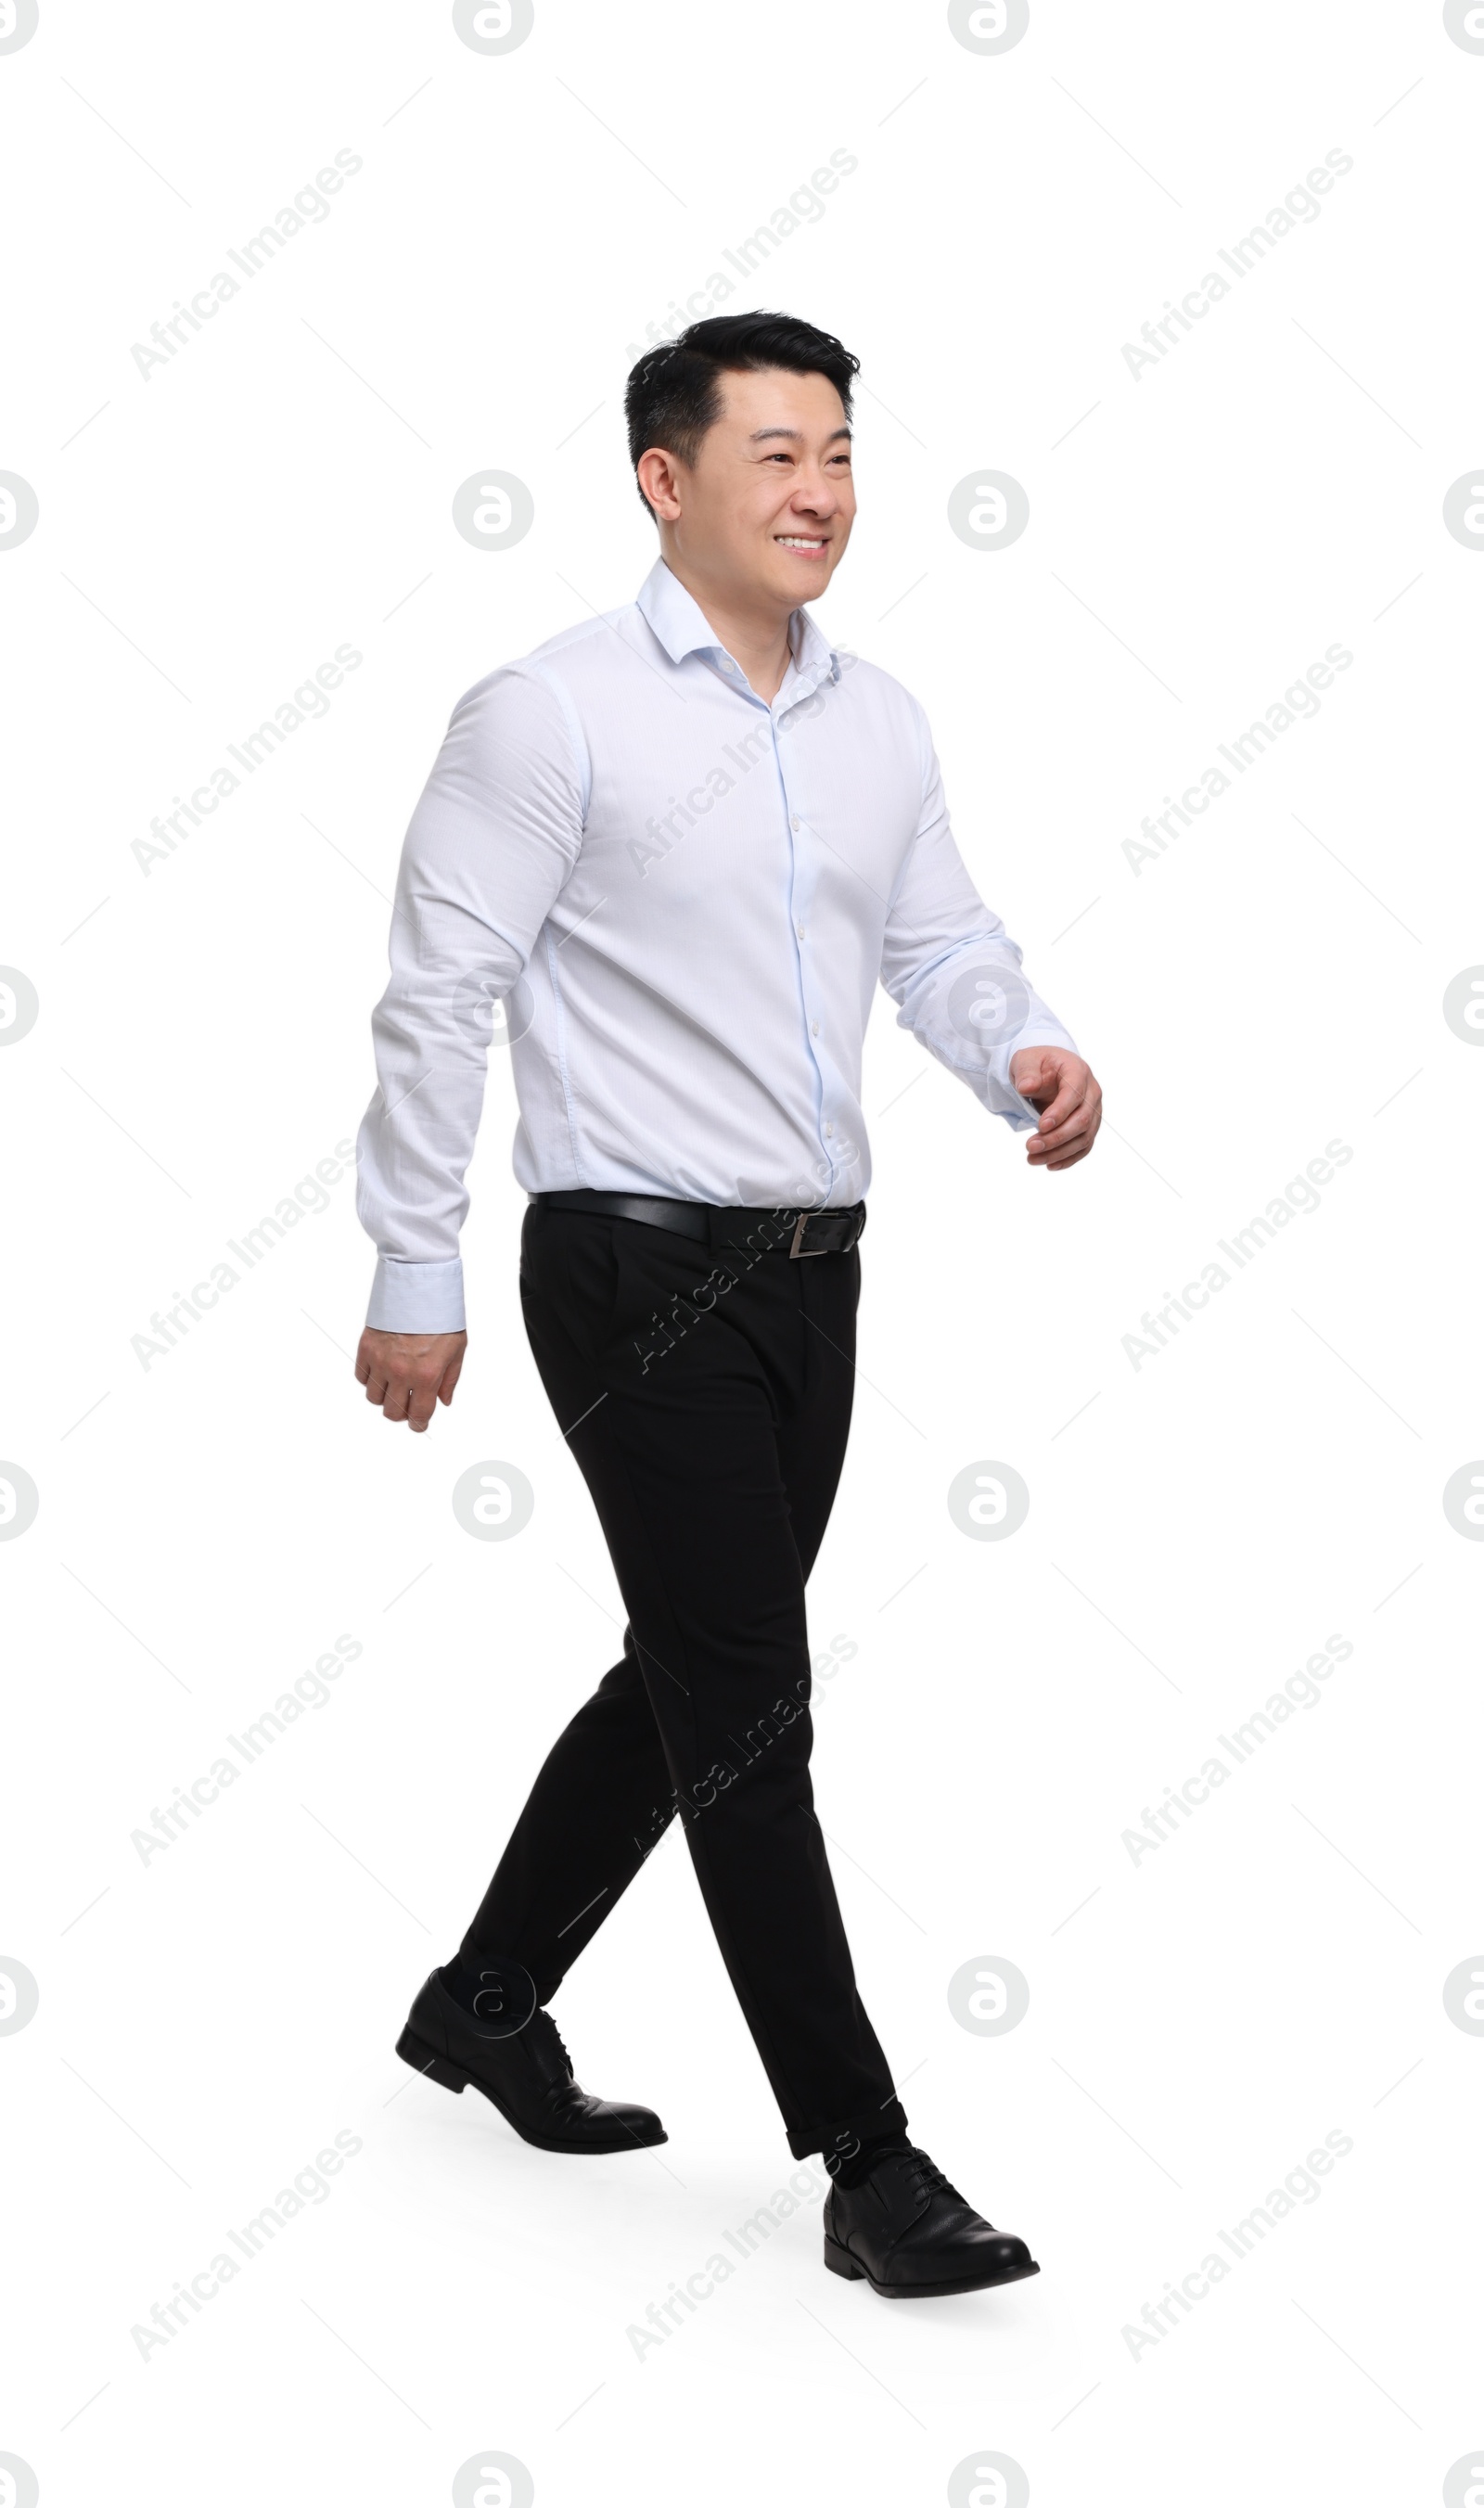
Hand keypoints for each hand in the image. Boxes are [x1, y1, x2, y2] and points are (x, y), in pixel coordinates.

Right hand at [355, 1327, 466, 1431]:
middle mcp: (402, 1372)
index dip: (418, 1425)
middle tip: (407, 1405)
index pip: (419, 1415)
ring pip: (374, 1398)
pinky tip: (381, 1371)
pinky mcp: (366, 1348)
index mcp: (427, 1375)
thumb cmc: (441, 1317)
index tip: (417, 1424)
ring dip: (384, 1397)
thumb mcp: (457, 1349)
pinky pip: (362, 1377)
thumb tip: (443, 1401)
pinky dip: (370, 1379)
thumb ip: (449, 1379)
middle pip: (392, 1412)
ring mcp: (381, 1360)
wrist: (419, 1287)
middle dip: (401, 1413)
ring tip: (394, 1385)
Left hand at [1010, 1047, 1101, 1171]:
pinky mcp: (1090, 1126)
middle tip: (1030, 1147)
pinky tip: (1050, 1165)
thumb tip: (1026, 1087)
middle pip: (1082, 1120)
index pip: (1075, 1094)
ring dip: (1059, 1152)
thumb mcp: (1026, 1060)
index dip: (1060, 1112)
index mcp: (1078, 1071)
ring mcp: (1094, 1111)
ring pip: (1084, 1137)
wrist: (1047, 1070)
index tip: (1040, 1126)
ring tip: (1032, 1159)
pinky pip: (1084, 1146)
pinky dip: (1069, 1158)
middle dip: (1056, 1137)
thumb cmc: (1037, 1064)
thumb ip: (1027, 1072)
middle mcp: (1092, 1092)